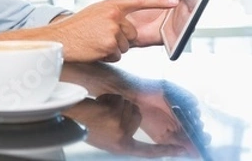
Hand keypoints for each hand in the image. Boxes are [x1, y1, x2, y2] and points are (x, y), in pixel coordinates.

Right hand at [49, 0, 177, 61]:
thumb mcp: (97, 12)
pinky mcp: (110, 44)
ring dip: (113, 48)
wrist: (60, 38)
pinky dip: (107, 55)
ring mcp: (112, 30)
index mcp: (112, 5)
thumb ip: (114, 14)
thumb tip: (127, 22)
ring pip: (125, 46)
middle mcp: (114, 15)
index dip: (160, 1)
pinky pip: (118, 55)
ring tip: (95, 42)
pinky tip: (94, 49)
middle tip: (100, 37)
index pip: (141, 1)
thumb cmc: (77, 27)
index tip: (176, 1)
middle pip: (132, 33)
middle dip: (120, 39)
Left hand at [64, 94, 190, 157]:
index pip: (149, 151)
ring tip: (101, 110)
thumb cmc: (85, 126)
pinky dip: (108, 98)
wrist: (68, 119)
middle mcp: (123, 138)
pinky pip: (118, 100)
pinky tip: (98, 105)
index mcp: (122, 147)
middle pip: (138, 115)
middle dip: (125, 109)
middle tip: (107, 114)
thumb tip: (137, 126)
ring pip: (128, 105)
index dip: (167, 151)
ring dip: (115, 102)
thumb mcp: (108, 138)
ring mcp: (118, 126)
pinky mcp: (113, 115)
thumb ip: (125, 137)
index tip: (184, 150)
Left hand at [126, 0, 189, 46]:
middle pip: (193, 1)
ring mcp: (179, 20)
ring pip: (193, 14)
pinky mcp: (178, 32)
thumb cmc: (139, 9)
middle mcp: (179, 8)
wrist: (130, 26)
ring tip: (187, 5)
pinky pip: (187, 28)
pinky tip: (184, 19)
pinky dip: (187, 24)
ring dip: (192, 10)